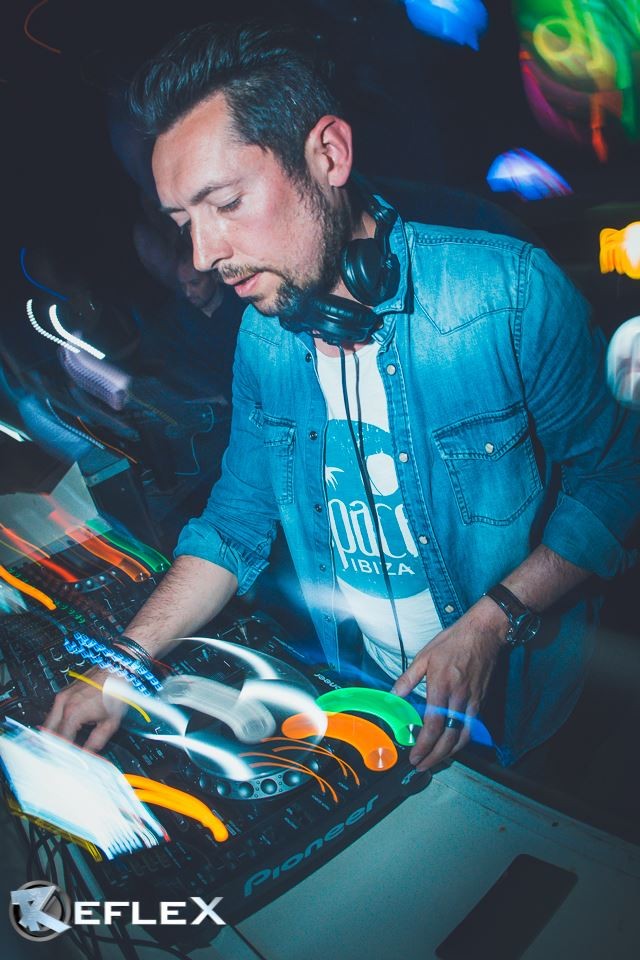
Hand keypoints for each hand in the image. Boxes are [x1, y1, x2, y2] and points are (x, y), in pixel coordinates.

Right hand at [43, 668, 125, 751]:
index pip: (60, 740)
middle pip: (49, 732)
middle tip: (62, 754)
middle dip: (54, 744)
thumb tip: (88, 753)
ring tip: (66, 742)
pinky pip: (54, 711)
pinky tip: (68, 728)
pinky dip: (58, 722)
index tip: (66, 760)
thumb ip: (97, 741)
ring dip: (55, 733)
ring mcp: (62, 696)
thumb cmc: (116, 691)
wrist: (117, 668)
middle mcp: (63, 704)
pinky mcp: (64, 692)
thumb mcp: (111, 721)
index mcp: (73, 713)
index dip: (63, 753)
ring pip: (49, 721)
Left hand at [392, 597, 506, 771]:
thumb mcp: (425, 656)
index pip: (433, 725)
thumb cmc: (452, 642)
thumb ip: (408, 678)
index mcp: (442, 686)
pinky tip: (452, 744)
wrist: (483, 633)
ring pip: (463, 736)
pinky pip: (472, 727)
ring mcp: (472, 700)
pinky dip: (461, 740)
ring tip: (435, 761)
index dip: (423, 745)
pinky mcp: (481, 700)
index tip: (414, 756)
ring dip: (449, 753)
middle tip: (422, 766)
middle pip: (449, 737)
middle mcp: (459, 697)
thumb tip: (393, 695)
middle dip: (435, 756)